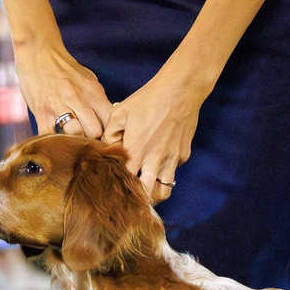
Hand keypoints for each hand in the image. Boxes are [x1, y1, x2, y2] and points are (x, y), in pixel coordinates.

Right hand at [14, 39, 111, 140]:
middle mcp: (78, 99)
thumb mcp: (89, 79)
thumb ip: (98, 100)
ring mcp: (59, 106)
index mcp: (93, 92)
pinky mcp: (41, 112)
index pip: (110, 120)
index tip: (103, 136)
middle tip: (86, 139)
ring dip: (73, 140)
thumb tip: (108, 120)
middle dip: (91, 138)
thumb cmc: (65, 68)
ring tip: (70, 140)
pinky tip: (53, 139)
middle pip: (95, 132)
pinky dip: (52, 141)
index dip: (108, 131)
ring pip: (75, 135)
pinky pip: (49, 136)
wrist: (39, 52)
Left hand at [105, 64, 209, 202]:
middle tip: (130, 198)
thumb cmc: (148, 99)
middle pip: (147, 194)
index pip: (125, 181)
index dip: (118, 187)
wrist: (180, 90)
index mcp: (136, 151)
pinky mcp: (183, 154)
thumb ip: (109, 134)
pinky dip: (166, 173)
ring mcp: (172, 159)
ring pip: (164, 190)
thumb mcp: (120, 113)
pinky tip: (158, 164)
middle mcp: (155, 160)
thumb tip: (105, 149)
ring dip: (155, 193)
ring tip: (147, 191)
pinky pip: (173, 171)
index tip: (113, 189)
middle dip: (138, 200)